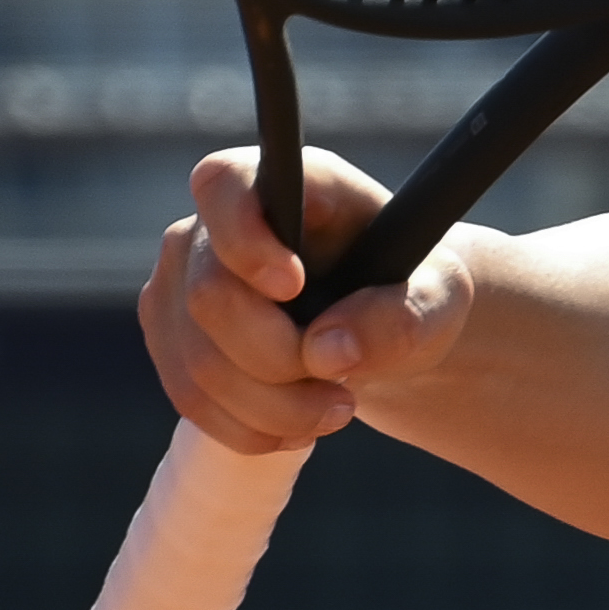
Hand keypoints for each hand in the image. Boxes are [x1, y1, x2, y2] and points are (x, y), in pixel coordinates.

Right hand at [138, 145, 479, 453]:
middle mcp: (213, 224)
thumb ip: (398, 316)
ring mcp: (180, 280)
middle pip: (208, 296)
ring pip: (198, 361)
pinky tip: (295, 427)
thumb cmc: (411, 290)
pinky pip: (191, 396)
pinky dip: (248, 425)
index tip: (293, 285)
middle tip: (342, 390)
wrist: (383, 325)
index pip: (224, 184)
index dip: (244, 237)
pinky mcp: (171, 337)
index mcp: (287, 182)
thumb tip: (328, 350)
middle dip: (278, 359)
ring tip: (335, 410)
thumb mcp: (437, 299)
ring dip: (271, 406)